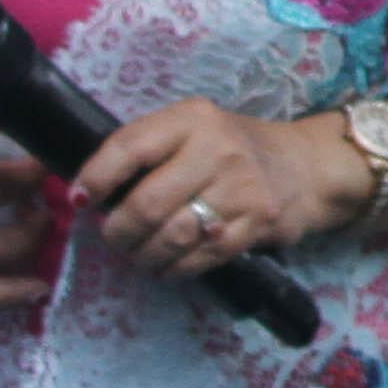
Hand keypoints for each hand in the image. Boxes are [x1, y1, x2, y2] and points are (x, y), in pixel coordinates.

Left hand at [78, 99, 357, 286]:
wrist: (307, 166)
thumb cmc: (233, 149)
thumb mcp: (193, 130)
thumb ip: (147, 150)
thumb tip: (87, 192)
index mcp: (193, 119)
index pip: (130, 146)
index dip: (96, 178)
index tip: (80, 200)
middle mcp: (218, 148)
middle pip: (146, 204)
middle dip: (117, 231)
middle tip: (114, 237)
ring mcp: (241, 187)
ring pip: (170, 237)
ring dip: (143, 255)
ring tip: (139, 254)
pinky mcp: (256, 223)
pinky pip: (198, 258)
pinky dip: (173, 269)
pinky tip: (169, 263)